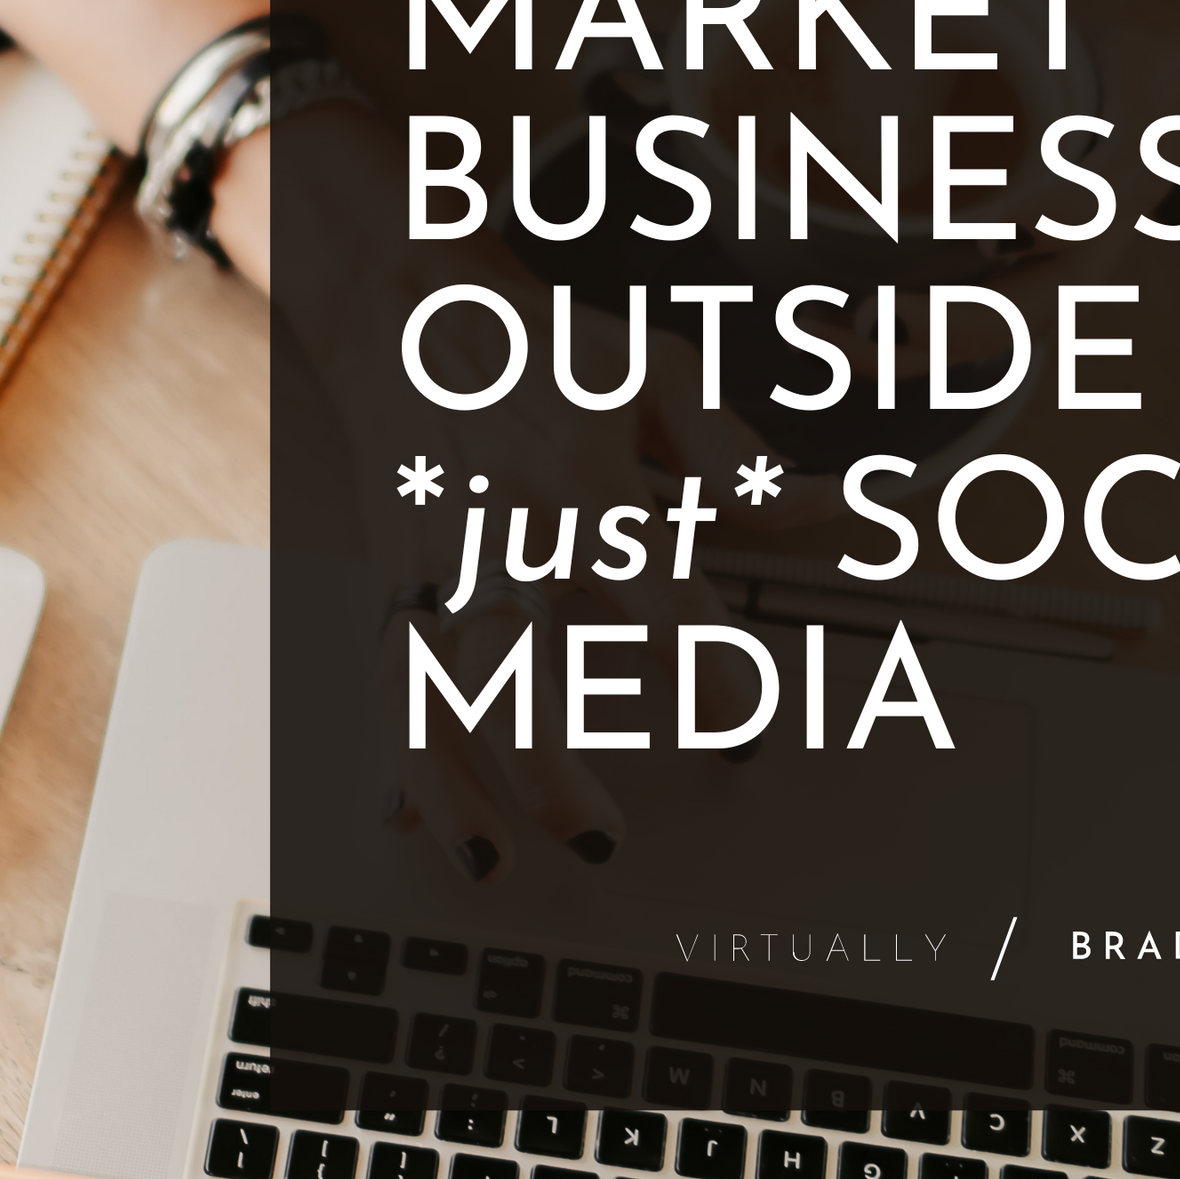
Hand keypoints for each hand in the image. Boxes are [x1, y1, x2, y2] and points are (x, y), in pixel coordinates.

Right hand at [274, 102, 837, 885]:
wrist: (407, 312)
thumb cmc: (542, 348)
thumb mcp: (651, 369)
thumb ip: (723, 447)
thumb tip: (799, 502)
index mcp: (572, 481)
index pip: (644, 592)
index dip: (700, 665)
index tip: (747, 725)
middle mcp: (493, 534)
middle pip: (510, 668)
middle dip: (547, 763)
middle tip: (605, 833)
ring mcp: (426, 566)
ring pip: (424, 697)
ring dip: (455, 788)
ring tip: (493, 866)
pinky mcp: (385, 586)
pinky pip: (381, 685)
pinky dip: (391, 756)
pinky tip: (407, 825)